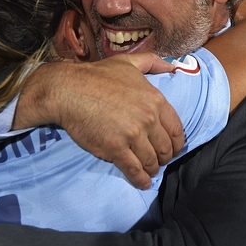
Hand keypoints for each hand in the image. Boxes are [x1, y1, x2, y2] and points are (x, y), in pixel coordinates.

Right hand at [16, 53, 182, 189]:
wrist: (69, 90)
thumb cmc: (97, 75)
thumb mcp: (129, 63)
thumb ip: (153, 62)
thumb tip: (173, 67)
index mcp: (155, 100)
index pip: (176, 129)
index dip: (176, 143)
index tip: (172, 148)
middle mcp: (148, 119)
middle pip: (165, 148)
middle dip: (164, 157)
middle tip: (159, 161)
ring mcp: (132, 135)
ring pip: (151, 161)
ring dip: (152, 169)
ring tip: (149, 171)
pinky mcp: (115, 149)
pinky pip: (134, 170)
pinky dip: (140, 180)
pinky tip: (143, 183)